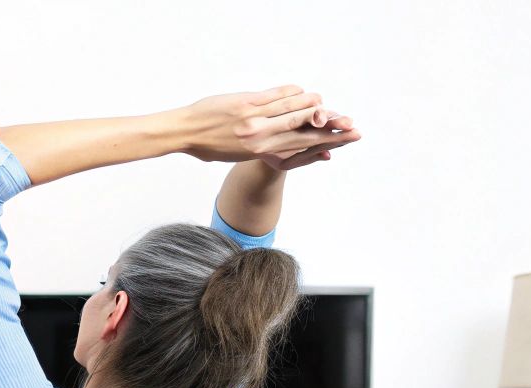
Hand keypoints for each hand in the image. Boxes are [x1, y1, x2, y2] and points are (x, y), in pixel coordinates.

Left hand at [172, 86, 360, 162]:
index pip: (297, 145)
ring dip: (311, 104)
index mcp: (258, 150)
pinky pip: (276, 94)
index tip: (340, 138)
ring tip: (322, 102)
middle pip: (302, 128)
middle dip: (326, 125)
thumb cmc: (206, 146)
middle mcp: (260, 135)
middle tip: (346, 122)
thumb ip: (258, 149)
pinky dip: (291, 91)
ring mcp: (254, 116)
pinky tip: (300, 90)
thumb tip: (273, 147)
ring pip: (292, 108)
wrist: (184, 132)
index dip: (322, 141)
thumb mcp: (235, 155)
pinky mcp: (247, 101)